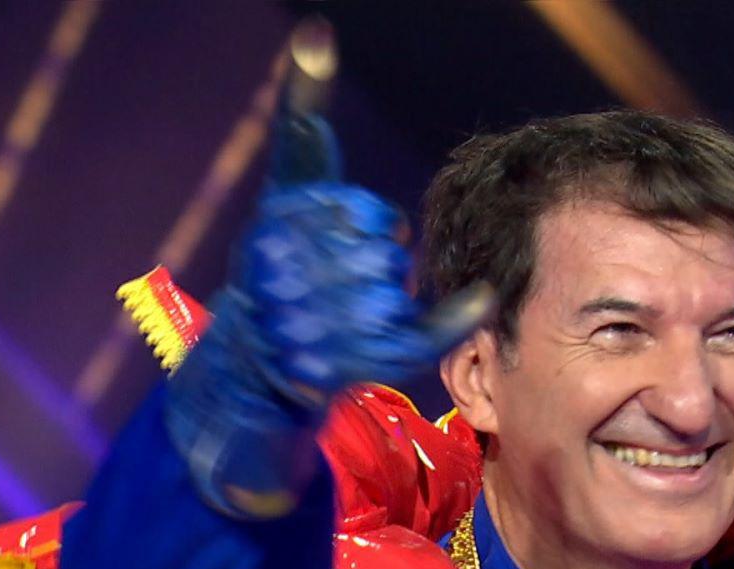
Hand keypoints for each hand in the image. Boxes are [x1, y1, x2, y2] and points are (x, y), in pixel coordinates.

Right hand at [164, 98, 489, 518]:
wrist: (252, 361)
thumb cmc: (288, 257)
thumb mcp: (291, 181)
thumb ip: (301, 113)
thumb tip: (316, 34)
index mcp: (275, 227)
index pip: (365, 216)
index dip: (374, 224)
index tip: (365, 233)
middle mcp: (281, 278)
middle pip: (380, 260)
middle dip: (382, 265)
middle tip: (363, 278)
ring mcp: (302, 329)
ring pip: (389, 302)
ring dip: (394, 302)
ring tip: (367, 307)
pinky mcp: (329, 370)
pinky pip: (409, 343)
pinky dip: (450, 322)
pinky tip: (481, 301)